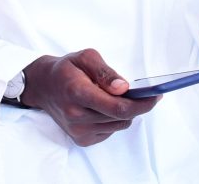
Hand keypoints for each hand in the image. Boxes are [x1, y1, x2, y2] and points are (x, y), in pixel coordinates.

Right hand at [21, 49, 159, 146]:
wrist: (43, 86)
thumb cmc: (66, 69)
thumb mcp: (86, 58)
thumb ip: (106, 72)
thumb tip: (124, 88)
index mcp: (77, 92)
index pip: (118, 107)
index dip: (142, 104)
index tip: (156, 95)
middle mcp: (76, 115)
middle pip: (122, 117)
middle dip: (135, 105)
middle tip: (138, 92)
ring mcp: (78, 130)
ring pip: (119, 125)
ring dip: (123, 112)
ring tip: (112, 97)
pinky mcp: (81, 140)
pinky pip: (110, 131)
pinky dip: (113, 120)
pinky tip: (102, 108)